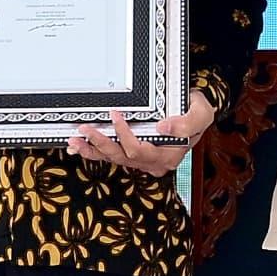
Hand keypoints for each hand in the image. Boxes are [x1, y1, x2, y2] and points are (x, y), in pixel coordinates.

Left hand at [66, 92, 215, 174]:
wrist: (195, 113)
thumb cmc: (197, 113)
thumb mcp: (201, 114)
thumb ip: (186, 123)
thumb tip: (162, 128)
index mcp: (168, 157)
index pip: (140, 150)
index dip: (124, 136)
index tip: (116, 116)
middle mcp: (153, 163)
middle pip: (122, 157)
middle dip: (101, 143)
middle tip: (85, 129)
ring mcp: (143, 160)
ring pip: (114, 158)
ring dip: (92, 150)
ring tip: (75, 140)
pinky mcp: (134, 154)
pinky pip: (112, 156)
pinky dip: (95, 152)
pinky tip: (80, 147)